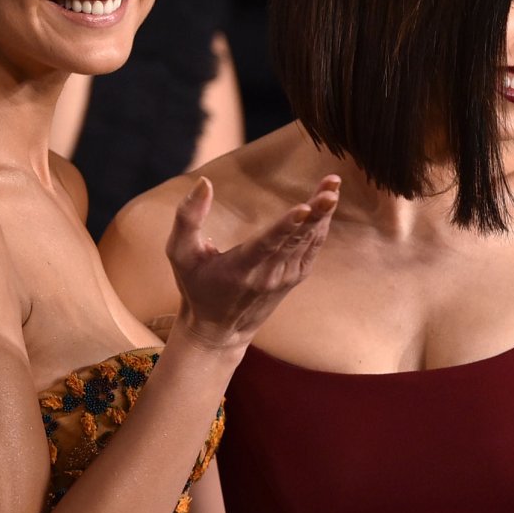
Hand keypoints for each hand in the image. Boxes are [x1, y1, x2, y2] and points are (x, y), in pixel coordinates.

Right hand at [165, 175, 339, 350]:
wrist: (219, 331)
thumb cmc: (196, 287)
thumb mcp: (180, 255)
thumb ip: (187, 218)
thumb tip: (203, 182)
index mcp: (240, 268)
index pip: (267, 244)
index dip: (286, 225)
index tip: (304, 208)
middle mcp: (268, 275)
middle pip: (296, 238)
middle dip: (316, 211)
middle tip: (331, 187)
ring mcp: (284, 277)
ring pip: (309, 241)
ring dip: (324, 213)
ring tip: (333, 186)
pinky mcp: (294, 277)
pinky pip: (312, 248)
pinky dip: (321, 226)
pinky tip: (328, 204)